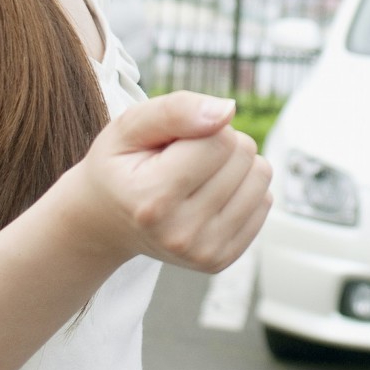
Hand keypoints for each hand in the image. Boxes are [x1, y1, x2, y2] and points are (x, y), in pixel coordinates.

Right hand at [59, 90, 272, 273]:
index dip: (203, 126)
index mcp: (153, 200)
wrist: (104, 221)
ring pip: (261, 176)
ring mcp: (203, 252)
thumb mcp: (129, 126)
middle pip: (244, 155)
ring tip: (197, 175)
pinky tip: (208, 195)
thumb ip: (175, 109)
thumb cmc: (120, 167)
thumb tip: (228, 111)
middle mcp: (180, 234)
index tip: (175, 142)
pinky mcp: (222, 259)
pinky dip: (242, 189)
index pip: (221, 139)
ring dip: (235, 164)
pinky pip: (265, 201)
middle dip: (220, 143)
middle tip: (182, 159)